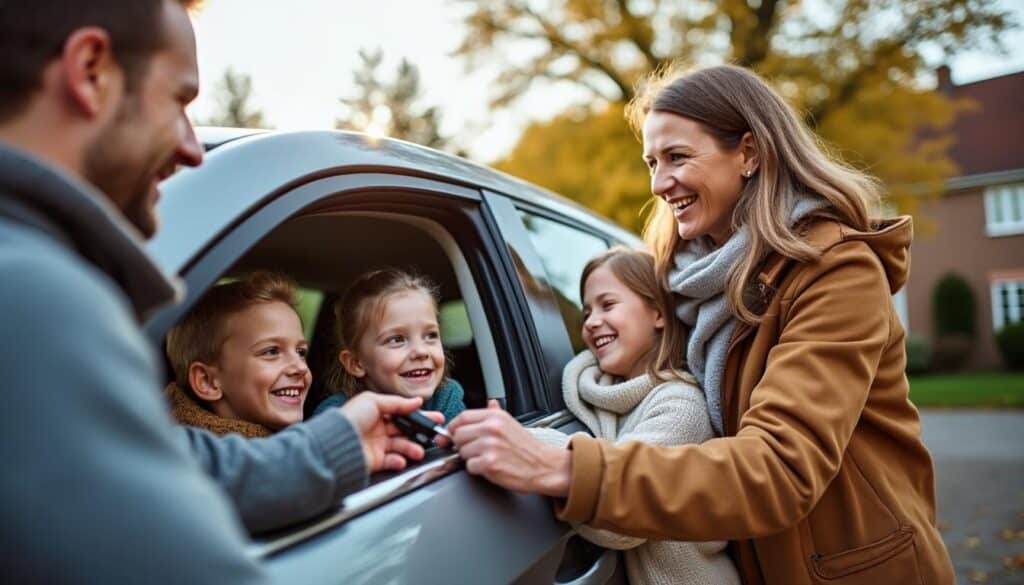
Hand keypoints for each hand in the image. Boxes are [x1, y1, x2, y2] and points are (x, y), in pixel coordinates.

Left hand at [339, 393, 444, 472]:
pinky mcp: (375, 461)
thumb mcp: (373, 401)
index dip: (420, 416)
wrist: (335, 443)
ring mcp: (377, 445)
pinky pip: (392, 461)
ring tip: (419, 451)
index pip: (403, 414)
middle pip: (406, 430)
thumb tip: (417, 401)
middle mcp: (378, 429)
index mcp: (377, 413)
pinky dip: (399, 461)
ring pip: (402, 446)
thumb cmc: (350, 418)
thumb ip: (398, 402)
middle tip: (436, 434)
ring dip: (412, 448)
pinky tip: (401, 460)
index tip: (435, 418)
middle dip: (422, 432)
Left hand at [448, 400, 570, 496]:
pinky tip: (489, 467)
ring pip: (462, 452)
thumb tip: (489, 403)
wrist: (544, 466)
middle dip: (462, 445)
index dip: (455, 427)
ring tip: (486, 458)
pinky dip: (477, 470)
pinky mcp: (490, 463)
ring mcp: (490, 445)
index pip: (462, 417)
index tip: (456, 434)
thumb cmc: (527, 448)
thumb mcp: (512, 423)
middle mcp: (492, 428)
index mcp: (496, 417)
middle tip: (475, 450)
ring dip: (470, 458)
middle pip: (458, 435)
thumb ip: (495, 413)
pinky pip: (469, 466)